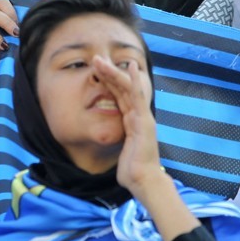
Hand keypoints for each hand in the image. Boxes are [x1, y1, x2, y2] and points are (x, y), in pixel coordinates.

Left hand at [91, 57, 162, 194]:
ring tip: (101, 60)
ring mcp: (143, 117)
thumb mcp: (121, 152)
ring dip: (114, 73)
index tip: (97, 69)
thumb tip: (111, 145)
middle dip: (108, 73)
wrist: (144, 182)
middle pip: (122, 89)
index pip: (119, 96)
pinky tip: (130, 68)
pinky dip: (135, 81)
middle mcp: (138, 116)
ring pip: (128, 89)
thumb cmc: (133, 171)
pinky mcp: (144, 121)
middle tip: (95, 58)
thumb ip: (119, 144)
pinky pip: (138, 98)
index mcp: (132, 121)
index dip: (108, 82)